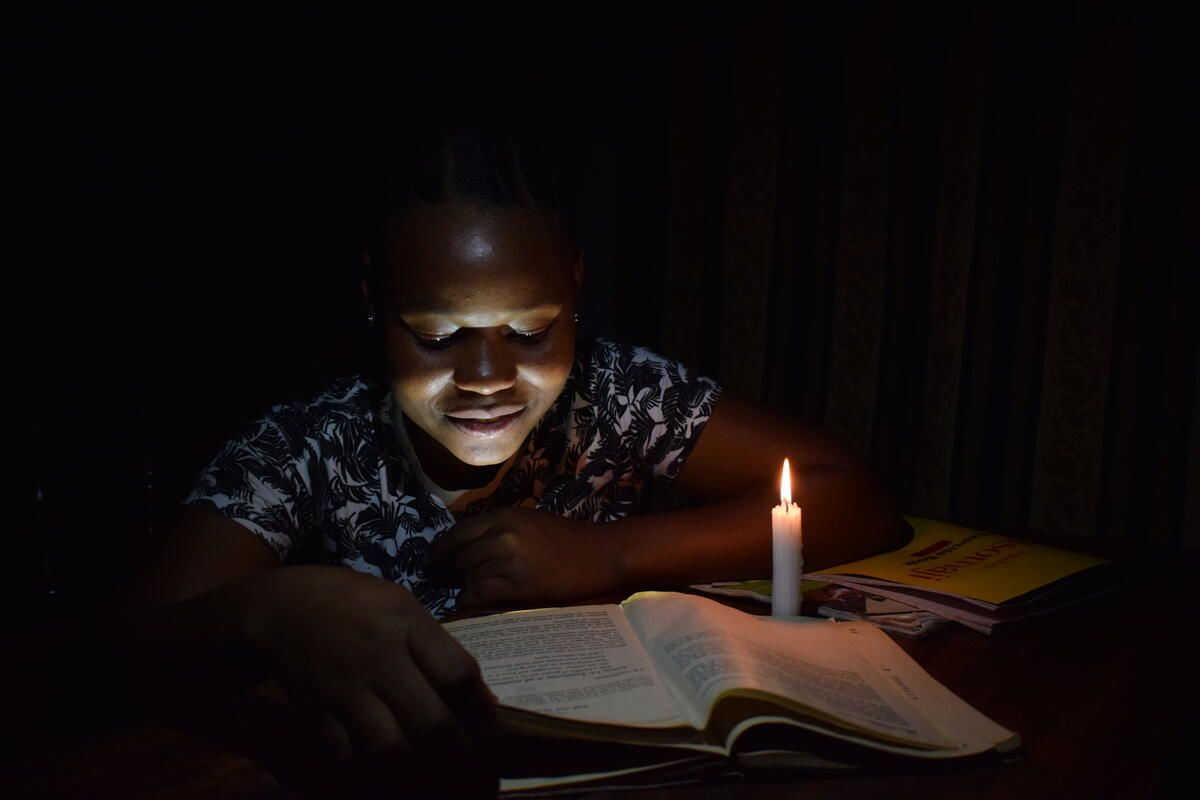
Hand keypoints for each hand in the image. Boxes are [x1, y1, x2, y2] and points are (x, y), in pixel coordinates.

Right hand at [244, 566, 495, 766]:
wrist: (282, 607)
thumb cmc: (353, 601)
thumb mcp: (401, 604)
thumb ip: (434, 645)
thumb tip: (472, 694)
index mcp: (406, 625)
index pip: (458, 673)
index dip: (481, 708)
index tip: (486, 725)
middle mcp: (379, 660)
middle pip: (431, 722)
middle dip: (459, 755)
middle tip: (472, 769)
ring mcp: (345, 691)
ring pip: (390, 752)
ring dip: (418, 774)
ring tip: (432, 778)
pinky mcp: (316, 715)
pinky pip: (349, 759)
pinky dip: (371, 774)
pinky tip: (388, 772)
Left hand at [426, 508, 624, 609]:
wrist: (601, 556)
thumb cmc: (568, 540)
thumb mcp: (529, 522)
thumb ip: (497, 531)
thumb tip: (465, 549)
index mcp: (504, 516)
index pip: (457, 534)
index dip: (438, 551)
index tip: (429, 563)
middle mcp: (500, 536)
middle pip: (458, 558)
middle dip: (449, 572)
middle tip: (444, 584)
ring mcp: (507, 562)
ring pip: (466, 578)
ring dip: (464, 588)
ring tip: (469, 596)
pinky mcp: (514, 587)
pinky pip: (477, 596)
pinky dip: (471, 603)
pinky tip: (476, 606)